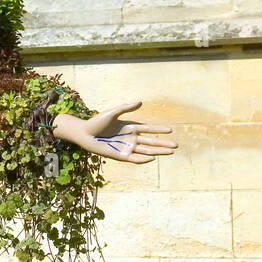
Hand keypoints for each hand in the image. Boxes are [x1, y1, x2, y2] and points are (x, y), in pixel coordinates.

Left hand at [52, 101, 177, 163]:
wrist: (85, 134)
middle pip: (151, 142)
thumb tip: (140, 102)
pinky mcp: (121, 156)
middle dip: (163, 143)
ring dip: (158, 152)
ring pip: (146, 151)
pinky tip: (153, 158)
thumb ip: (126, 108)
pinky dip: (143, 159)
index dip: (159, 129)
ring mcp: (127, 147)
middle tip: (176, 145)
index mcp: (130, 127)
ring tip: (170, 152)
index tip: (170, 130)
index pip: (149, 128)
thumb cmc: (97, 122)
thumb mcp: (112, 113)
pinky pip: (135, 159)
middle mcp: (131, 138)